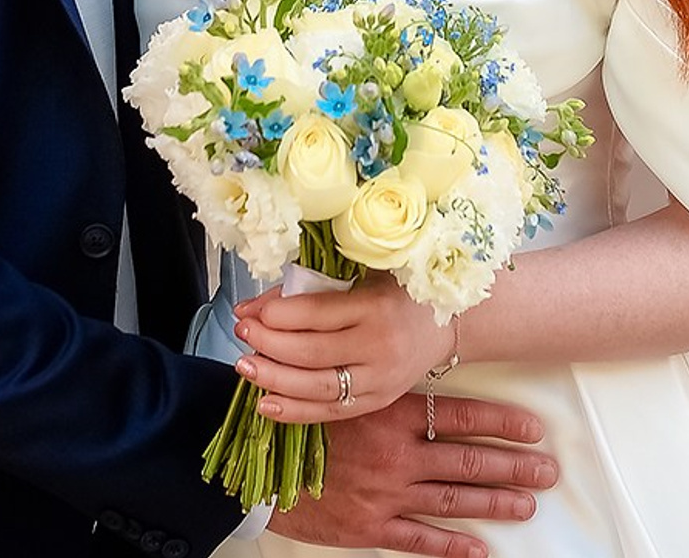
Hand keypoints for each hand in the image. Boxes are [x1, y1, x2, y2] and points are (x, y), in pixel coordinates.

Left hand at [233, 274, 447, 421]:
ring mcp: (378, 381)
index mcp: (374, 306)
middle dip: (268, 344)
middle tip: (241, 333)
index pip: (316, 314)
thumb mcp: (359, 275)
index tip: (249, 310)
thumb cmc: (397, 290)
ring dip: (274, 380)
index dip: (277, 314)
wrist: (446, 323)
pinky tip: (265, 404)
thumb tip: (255, 305)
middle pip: (311, 354)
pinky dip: (294, 411)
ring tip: (245, 366)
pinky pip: (330, 413)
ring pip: (317, 388)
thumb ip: (309, 289)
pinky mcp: (376, 402)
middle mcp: (378, 347)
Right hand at [271, 392, 555, 557]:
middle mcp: (397, 454)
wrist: (255, 461)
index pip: (462, 415)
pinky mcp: (371, 527)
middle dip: (512, 466)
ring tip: (527, 503)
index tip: (533, 428)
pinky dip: (452, 547)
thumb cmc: (298, 415)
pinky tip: (480, 549)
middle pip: (468, 460)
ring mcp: (387, 494)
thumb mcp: (341, 383)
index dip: (501, 423)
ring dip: (494, 501)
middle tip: (547, 471)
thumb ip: (379, 380)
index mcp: (391, 411)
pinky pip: (420, 540)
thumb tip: (414, 361)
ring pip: (453, 499)